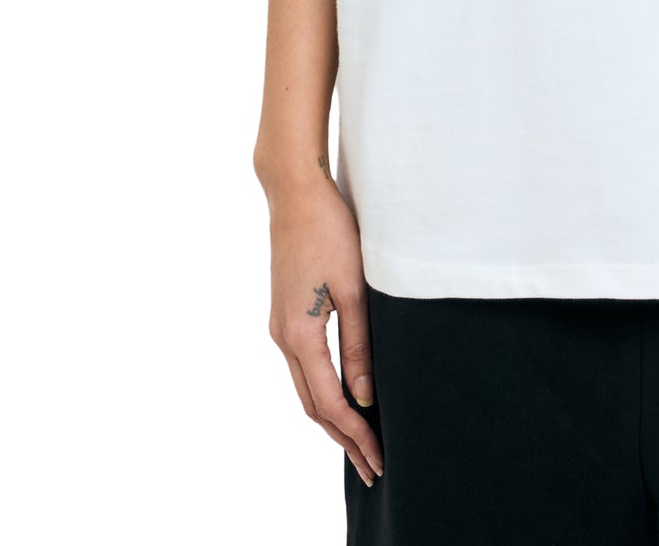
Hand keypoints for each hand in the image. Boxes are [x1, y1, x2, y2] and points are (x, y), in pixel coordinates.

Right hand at [266, 176, 384, 486]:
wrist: (295, 192)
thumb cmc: (330, 230)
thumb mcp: (353, 287)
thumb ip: (360, 343)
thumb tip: (366, 395)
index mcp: (299, 334)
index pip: (329, 402)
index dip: (354, 434)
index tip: (378, 458)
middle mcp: (283, 337)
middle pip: (313, 405)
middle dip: (343, 438)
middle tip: (374, 467)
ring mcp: (280, 326)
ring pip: (306, 389)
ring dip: (332, 418)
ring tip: (362, 442)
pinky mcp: (286, 314)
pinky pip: (304, 368)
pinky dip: (323, 392)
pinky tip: (344, 397)